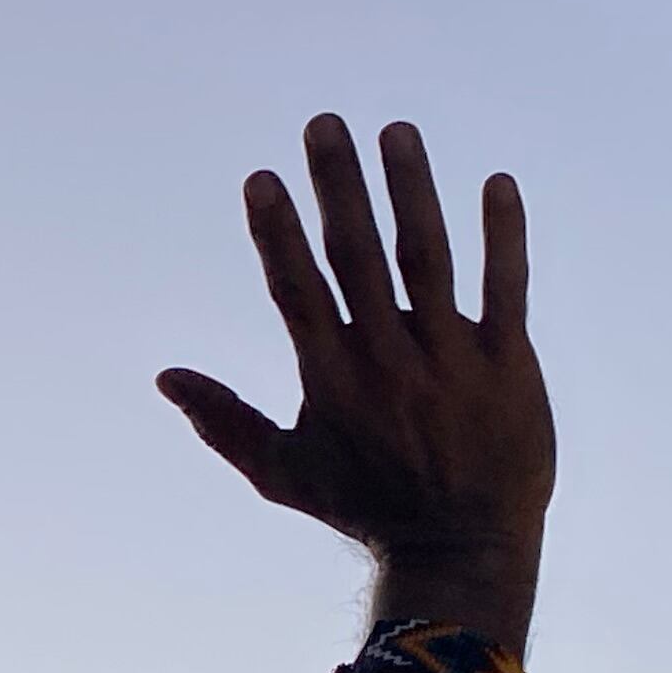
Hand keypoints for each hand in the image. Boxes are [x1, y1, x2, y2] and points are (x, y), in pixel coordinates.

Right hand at [158, 115, 552, 618]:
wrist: (463, 549)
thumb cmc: (365, 507)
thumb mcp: (282, 474)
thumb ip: (223, 422)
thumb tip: (164, 376)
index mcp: (331, 378)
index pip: (298, 290)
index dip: (277, 232)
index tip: (262, 178)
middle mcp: (388, 360)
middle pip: (358, 256)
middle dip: (339, 186)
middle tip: (325, 123)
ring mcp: (450, 359)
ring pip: (427, 259)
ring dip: (412, 190)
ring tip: (397, 131)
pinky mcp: (507, 364)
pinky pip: (506, 288)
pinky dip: (503, 236)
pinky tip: (497, 183)